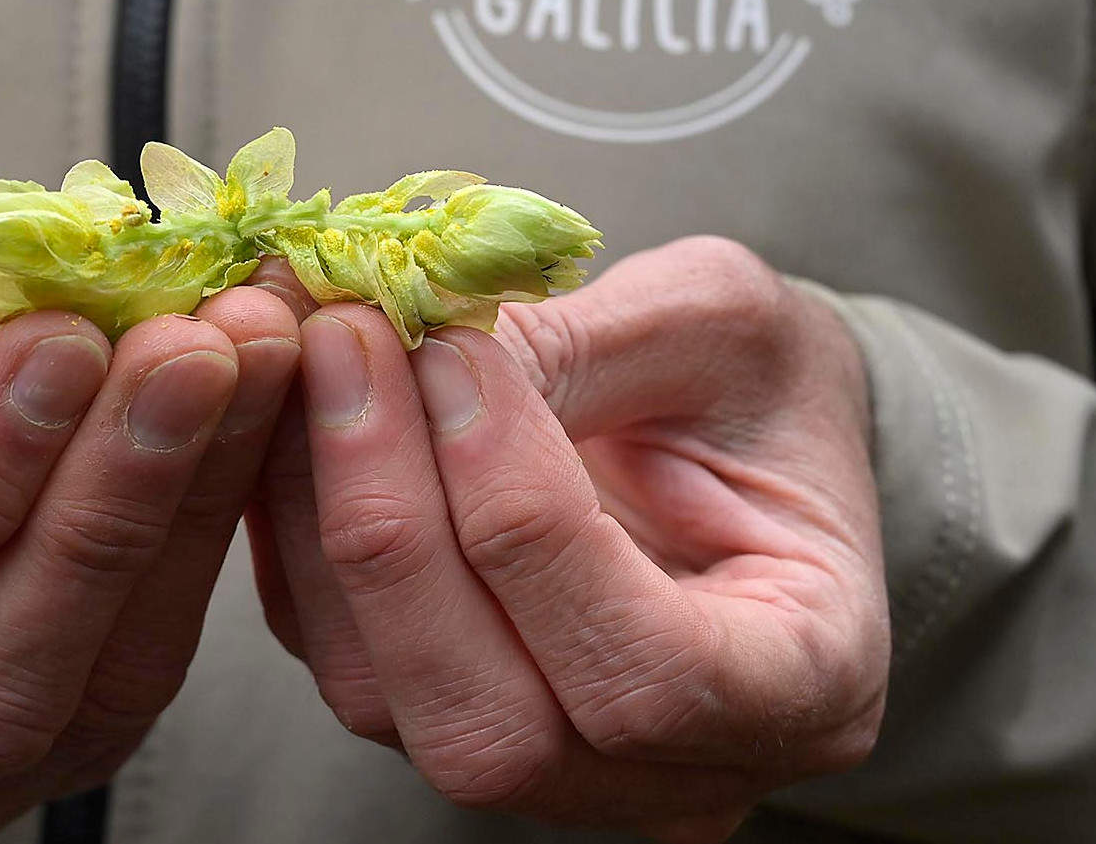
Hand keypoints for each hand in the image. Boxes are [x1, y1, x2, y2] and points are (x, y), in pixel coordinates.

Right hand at [0, 238, 300, 842]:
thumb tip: (93, 337)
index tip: (66, 344)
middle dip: (108, 499)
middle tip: (195, 350)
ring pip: (104, 677)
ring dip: (190, 503)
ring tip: (247, 356)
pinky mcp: (78, 743)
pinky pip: (160, 652)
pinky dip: (213, 522)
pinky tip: (252, 407)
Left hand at [249, 237, 888, 842]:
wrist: (730, 433)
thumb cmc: (757, 385)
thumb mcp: (721, 325)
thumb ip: (589, 343)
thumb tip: (415, 345)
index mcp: (804, 688)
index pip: (649, 674)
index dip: (528, 519)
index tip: (457, 355)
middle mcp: (668, 772)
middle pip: (490, 725)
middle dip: (395, 522)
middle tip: (345, 342)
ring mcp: (543, 764)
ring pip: (382, 698)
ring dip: (320, 513)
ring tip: (314, 353)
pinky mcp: (431, 708)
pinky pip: (329, 648)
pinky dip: (291, 524)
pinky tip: (291, 404)